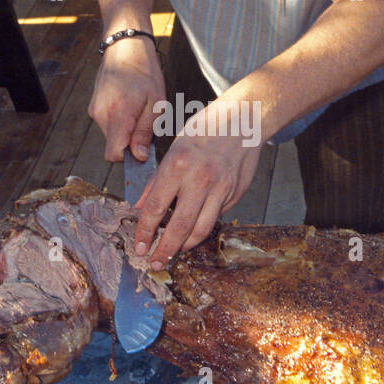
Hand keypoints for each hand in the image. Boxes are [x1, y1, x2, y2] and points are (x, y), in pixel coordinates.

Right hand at [88, 37, 164, 161]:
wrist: (125, 47)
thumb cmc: (145, 72)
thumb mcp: (156, 103)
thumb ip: (145, 132)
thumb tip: (138, 157)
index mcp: (118, 114)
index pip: (114, 154)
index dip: (129, 157)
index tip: (143, 149)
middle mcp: (101, 115)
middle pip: (114, 146)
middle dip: (130, 142)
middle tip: (146, 122)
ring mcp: (94, 110)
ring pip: (111, 136)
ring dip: (126, 131)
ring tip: (139, 109)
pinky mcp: (93, 107)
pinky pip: (108, 124)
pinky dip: (119, 122)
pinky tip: (129, 105)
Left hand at [133, 104, 261, 266]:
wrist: (244, 121)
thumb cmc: (205, 131)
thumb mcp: (174, 149)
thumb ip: (157, 181)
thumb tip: (141, 207)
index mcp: (178, 165)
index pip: (156, 207)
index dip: (145, 231)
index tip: (139, 245)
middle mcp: (200, 179)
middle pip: (180, 226)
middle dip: (164, 249)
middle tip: (155, 262)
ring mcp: (221, 189)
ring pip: (201, 229)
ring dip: (184, 246)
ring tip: (172, 253)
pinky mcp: (235, 194)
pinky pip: (215, 218)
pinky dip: (201, 229)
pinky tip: (191, 234)